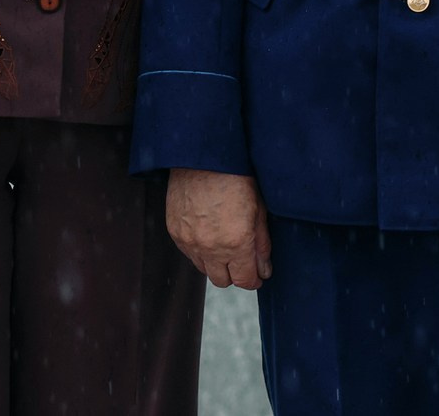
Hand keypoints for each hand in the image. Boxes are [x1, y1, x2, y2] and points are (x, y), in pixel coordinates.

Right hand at [166, 168, 270, 289]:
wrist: (202, 158)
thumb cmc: (234, 178)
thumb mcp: (258, 211)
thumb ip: (261, 245)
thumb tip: (264, 269)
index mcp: (236, 243)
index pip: (244, 280)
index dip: (254, 279)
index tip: (257, 274)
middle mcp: (210, 247)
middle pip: (222, 281)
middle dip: (235, 274)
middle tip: (241, 260)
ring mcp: (189, 241)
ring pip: (203, 269)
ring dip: (215, 263)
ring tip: (223, 244)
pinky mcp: (174, 232)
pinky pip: (188, 253)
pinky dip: (199, 250)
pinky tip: (207, 233)